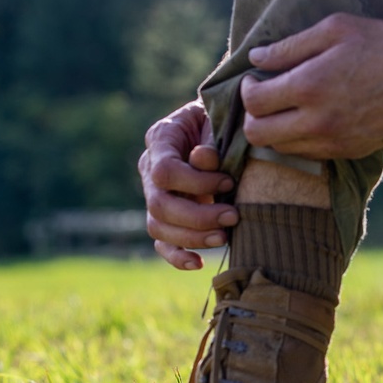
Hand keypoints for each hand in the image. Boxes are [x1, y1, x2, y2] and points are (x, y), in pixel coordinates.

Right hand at [138, 100, 237, 268]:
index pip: (165, 171)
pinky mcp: (164, 216)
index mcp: (161, 138)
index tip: (228, 183)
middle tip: (233, 216)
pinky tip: (198, 263)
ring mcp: (153, 194)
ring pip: (157, 227)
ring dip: (192, 238)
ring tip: (224, 237)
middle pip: (159, 205)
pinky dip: (177, 257)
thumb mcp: (219, 118)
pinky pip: (161, 243)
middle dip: (198, 217)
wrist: (221, 123)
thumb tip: (203, 159)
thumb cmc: (223, 118)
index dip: (196, 183)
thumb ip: (212, 138)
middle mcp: (149, 168)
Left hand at [241, 14, 382, 158]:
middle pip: (258, 135)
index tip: (256, 76)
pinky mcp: (350, 152)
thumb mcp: (339, 28)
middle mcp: (318, 121)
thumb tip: (256, 58)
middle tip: (265, 95)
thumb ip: (291, 45)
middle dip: (253, 115)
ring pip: (280, 149)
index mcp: (310, 85)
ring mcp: (334, 142)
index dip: (246, 89)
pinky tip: (312, 116)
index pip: (253, 102)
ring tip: (289, 105)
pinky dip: (299, 138)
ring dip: (275, 128)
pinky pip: (307, 154)